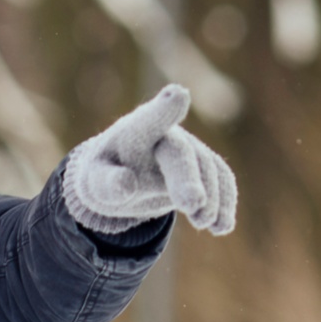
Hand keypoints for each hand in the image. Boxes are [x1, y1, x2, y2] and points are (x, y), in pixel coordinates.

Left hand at [63, 84, 238, 237]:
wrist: (123, 173)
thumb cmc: (105, 174)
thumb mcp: (94, 182)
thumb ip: (106, 183)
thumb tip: (126, 185)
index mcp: (133, 133)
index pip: (149, 119)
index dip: (164, 108)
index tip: (179, 95)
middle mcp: (165, 135)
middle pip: (180, 154)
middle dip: (188, 179)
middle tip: (193, 205)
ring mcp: (188, 148)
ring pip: (207, 168)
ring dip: (211, 197)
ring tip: (204, 223)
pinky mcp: (203, 166)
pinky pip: (222, 178)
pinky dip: (226, 201)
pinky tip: (222, 227)